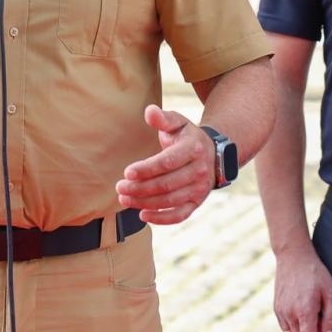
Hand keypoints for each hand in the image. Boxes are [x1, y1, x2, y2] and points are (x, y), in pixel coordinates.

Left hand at [116, 106, 214, 224]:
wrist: (212, 154)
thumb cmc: (187, 137)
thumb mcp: (178, 122)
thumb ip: (163, 118)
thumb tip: (149, 111)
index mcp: (193, 149)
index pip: (167, 162)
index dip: (146, 169)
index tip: (127, 172)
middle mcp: (199, 170)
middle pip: (166, 184)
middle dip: (140, 188)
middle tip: (120, 188)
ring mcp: (199, 189)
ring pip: (170, 201)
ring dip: (145, 203)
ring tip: (124, 199)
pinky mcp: (197, 202)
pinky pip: (180, 215)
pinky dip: (162, 219)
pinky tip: (143, 215)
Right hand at [272, 243, 331, 331]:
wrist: (293, 257)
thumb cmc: (317, 274)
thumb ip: (331, 318)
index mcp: (304, 311)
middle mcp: (289, 314)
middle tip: (324, 329)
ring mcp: (280, 311)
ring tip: (314, 322)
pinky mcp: (276, 307)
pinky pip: (285, 328)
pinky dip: (295, 329)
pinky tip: (304, 315)